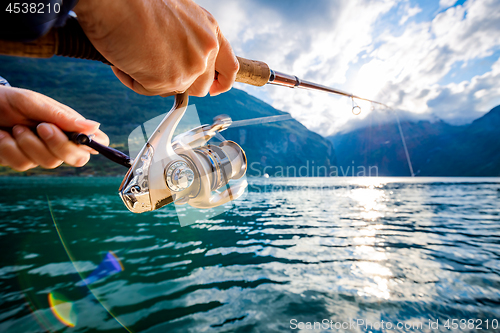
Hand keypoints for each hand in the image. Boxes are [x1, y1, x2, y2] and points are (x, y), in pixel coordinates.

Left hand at [0, 86, 108, 170]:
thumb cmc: (10, 100)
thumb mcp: (36, 103)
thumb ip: (63, 117)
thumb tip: (95, 127)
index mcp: (70, 126)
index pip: (96, 142)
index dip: (95, 145)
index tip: (83, 140)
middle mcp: (60, 142)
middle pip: (77, 159)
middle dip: (59, 145)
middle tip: (42, 127)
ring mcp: (41, 154)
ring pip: (49, 162)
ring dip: (28, 142)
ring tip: (16, 126)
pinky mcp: (22, 161)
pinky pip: (23, 165)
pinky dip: (9, 148)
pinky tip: (3, 135)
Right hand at [73, 0, 238, 96]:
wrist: (116, 2)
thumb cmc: (138, 4)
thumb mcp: (178, 19)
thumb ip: (189, 42)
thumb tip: (181, 62)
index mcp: (210, 31)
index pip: (229, 67)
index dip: (222, 82)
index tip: (214, 89)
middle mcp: (206, 49)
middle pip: (201, 87)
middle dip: (182, 84)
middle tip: (159, 70)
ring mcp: (191, 66)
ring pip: (174, 91)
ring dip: (155, 81)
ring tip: (137, 55)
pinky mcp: (171, 80)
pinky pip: (150, 91)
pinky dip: (134, 79)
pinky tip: (125, 59)